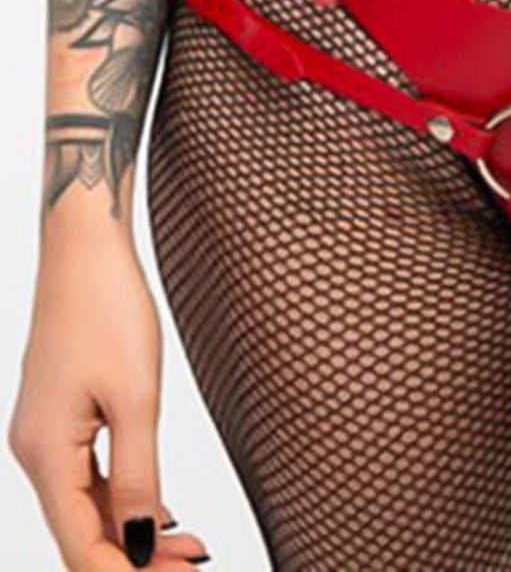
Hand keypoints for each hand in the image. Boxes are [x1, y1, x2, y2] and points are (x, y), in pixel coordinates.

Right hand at [8, 227, 208, 569]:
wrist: (87, 250)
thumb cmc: (110, 312)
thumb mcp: (135, 398)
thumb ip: (136, 475)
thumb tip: (137, 543)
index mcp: (45, 454)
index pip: (80, 544)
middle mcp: (36, 452)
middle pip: (83, 530)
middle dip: (136, 559)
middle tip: (196, 564)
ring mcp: (47, 434)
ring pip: (89, 505)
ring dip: (135, 531)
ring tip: (190, 546)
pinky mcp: (63, 415)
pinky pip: (91, 475)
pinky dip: (125, 497)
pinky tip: (159, 512)